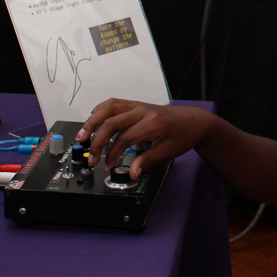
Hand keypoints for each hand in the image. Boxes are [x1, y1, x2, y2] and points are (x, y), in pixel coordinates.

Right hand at [76, 98, 212, 179]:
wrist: (194, 120)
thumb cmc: (183, 134)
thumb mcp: (168, 152)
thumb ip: (147, 161)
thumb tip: (131, 173)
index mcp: (153, 123)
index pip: (124, 138)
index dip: (112, 154)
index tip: (108, 166)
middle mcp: (143, 111)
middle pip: (111, 121)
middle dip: (97, 141)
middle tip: (91, 156)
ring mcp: (138, 105)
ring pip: (108, 108)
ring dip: (92, 121)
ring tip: (82, 135)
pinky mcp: (136, 104)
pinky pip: (114, 102)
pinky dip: (100, 109)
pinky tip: (92, 119)